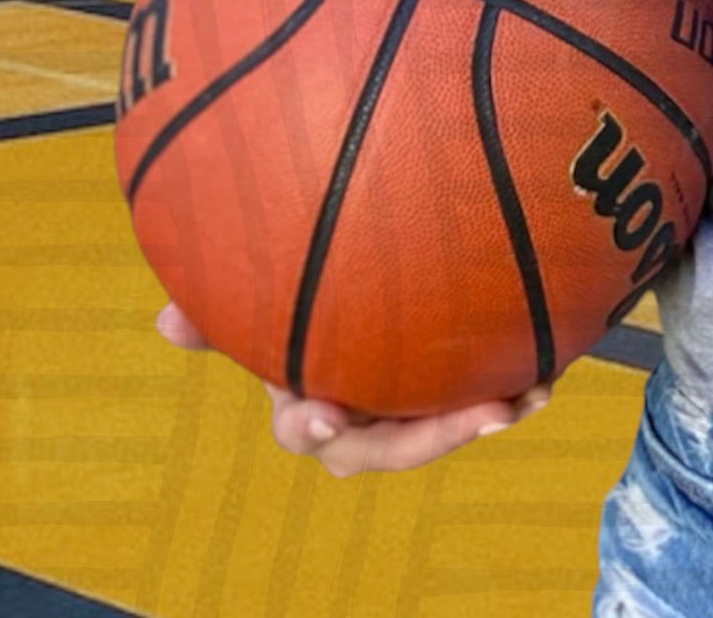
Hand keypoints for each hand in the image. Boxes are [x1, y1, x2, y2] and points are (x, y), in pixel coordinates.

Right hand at [155, 299, 550, 476]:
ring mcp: (415, 403)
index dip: (312, 425)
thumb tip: (166, 322)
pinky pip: (487, 394)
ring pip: (446, 424)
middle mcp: (366, 411)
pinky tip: (546, 372)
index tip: (322, 410)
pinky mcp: (458, 384)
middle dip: (433, 437)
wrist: (390, 268)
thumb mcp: (271, 294)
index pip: (307, 428)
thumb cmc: (312, 291)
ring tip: (523, 398)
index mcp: (313, 397)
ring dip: (485, 415)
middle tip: (481, 415)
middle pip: (391, 443)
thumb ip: (223, 310)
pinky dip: (515, 388)